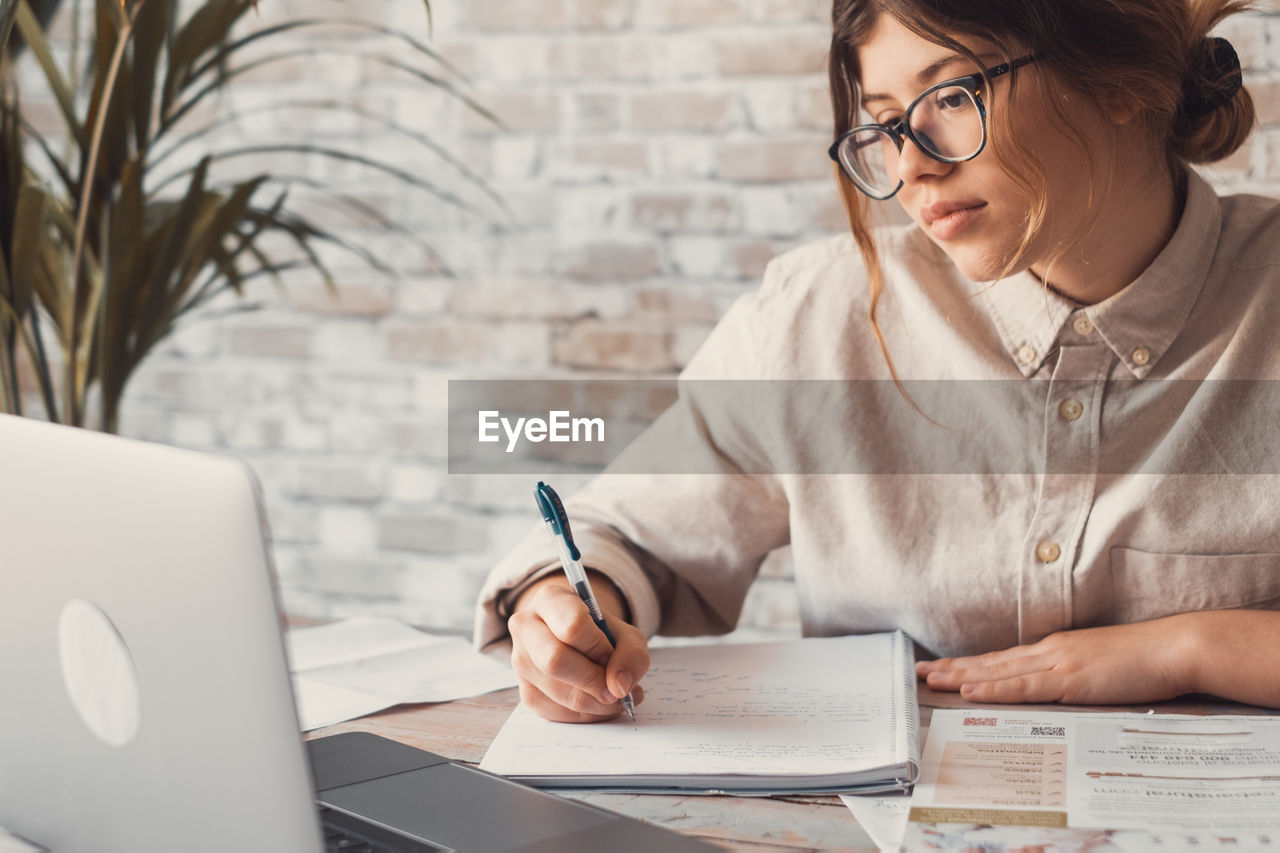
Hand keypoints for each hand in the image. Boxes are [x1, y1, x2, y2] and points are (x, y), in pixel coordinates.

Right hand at [507, 575, 649, 722]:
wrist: (576, 640)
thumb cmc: (600, 633)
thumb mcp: (626, 633)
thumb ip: (631, 655)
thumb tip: (618, 687)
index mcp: (550, 599)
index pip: (573, 627)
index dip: (599, 648)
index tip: (612, 657)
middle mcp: (526, 626)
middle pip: (555, 660)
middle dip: (594, 681)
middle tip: (617, 690)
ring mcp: (520, 660)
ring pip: (557, 691)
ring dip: (595, 703)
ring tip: (615, 697)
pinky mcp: (525, 691)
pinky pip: (555, 712)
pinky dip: (584, 715)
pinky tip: (598, 704)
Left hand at [916, 616, 1195, 704]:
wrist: (1174, 648)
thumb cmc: (1144, 659)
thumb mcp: (1100, 664)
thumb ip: (1074, 673)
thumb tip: (1056, 686)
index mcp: (1055, 649)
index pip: (1003, 659)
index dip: (970, 664)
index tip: (942, 667)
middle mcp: (1049, 651)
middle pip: (991, 663)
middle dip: (953, 668)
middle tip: (919, 671)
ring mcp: (1057, 663)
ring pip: (998, 672)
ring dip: (961, 677)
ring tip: (930, 680)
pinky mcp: (1070, 679)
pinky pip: (1023, 687)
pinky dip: (993, 690)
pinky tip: (970, 692)